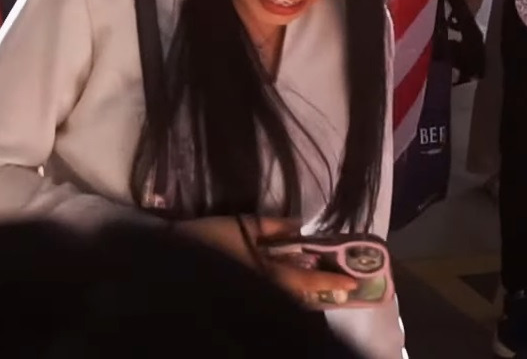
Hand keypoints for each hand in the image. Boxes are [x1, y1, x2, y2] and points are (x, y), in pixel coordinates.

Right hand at [176, 216, 361, 308]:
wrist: (173, 262)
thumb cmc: (208, 241)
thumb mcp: (240, 225)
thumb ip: (272, 225)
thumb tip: (299, 226)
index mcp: (269, 275)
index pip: (309, 282)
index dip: (331, 282)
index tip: (353, 282)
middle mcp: (268, 291)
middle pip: (302, 298)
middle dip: (322, 292)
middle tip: (340, 282)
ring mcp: (256, 295)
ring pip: (289, 300)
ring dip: (305, 293)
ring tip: (318, 282)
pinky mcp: (245, 295)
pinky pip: (275, 298)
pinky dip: (288, 292)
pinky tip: (289, 282)